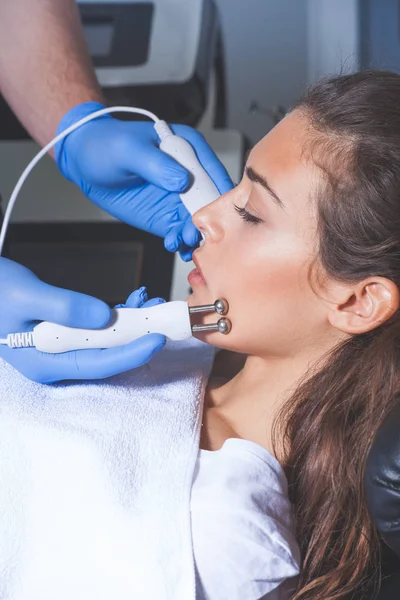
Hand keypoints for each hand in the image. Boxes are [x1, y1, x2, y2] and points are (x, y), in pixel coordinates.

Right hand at [0, 258, 165, 382]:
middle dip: (136, 336)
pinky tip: (129, 302)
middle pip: (106, 355)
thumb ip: (64, 307)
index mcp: (44, 362)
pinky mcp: (63, 335)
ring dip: (128, 324)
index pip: (97, 364)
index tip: (156, 338)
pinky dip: (112, 317)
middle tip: (159, 314)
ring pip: (103, 342)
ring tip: (149, 301)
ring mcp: (60, 349)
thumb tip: (106, 317)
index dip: (131, 353)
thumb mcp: (25, 295)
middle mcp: (55, 361)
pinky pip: (94, 331)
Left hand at [55, 102, 232, 260]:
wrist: (86, 162)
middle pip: (210, 201)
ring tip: (183, 241)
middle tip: (196, 230)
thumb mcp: (129, 150)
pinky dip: (180, 240)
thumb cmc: (107, 145)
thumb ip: (156, 164)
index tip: (217, 210)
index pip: (213, 171)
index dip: (218, 191)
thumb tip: (181, 181)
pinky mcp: (166, 215)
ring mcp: (179, 198)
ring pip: (197, 220)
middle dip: (207, 218)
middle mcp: (190, 175)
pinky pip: (180, 231)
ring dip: (194, 233)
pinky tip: (174, 244)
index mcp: (188, 149)